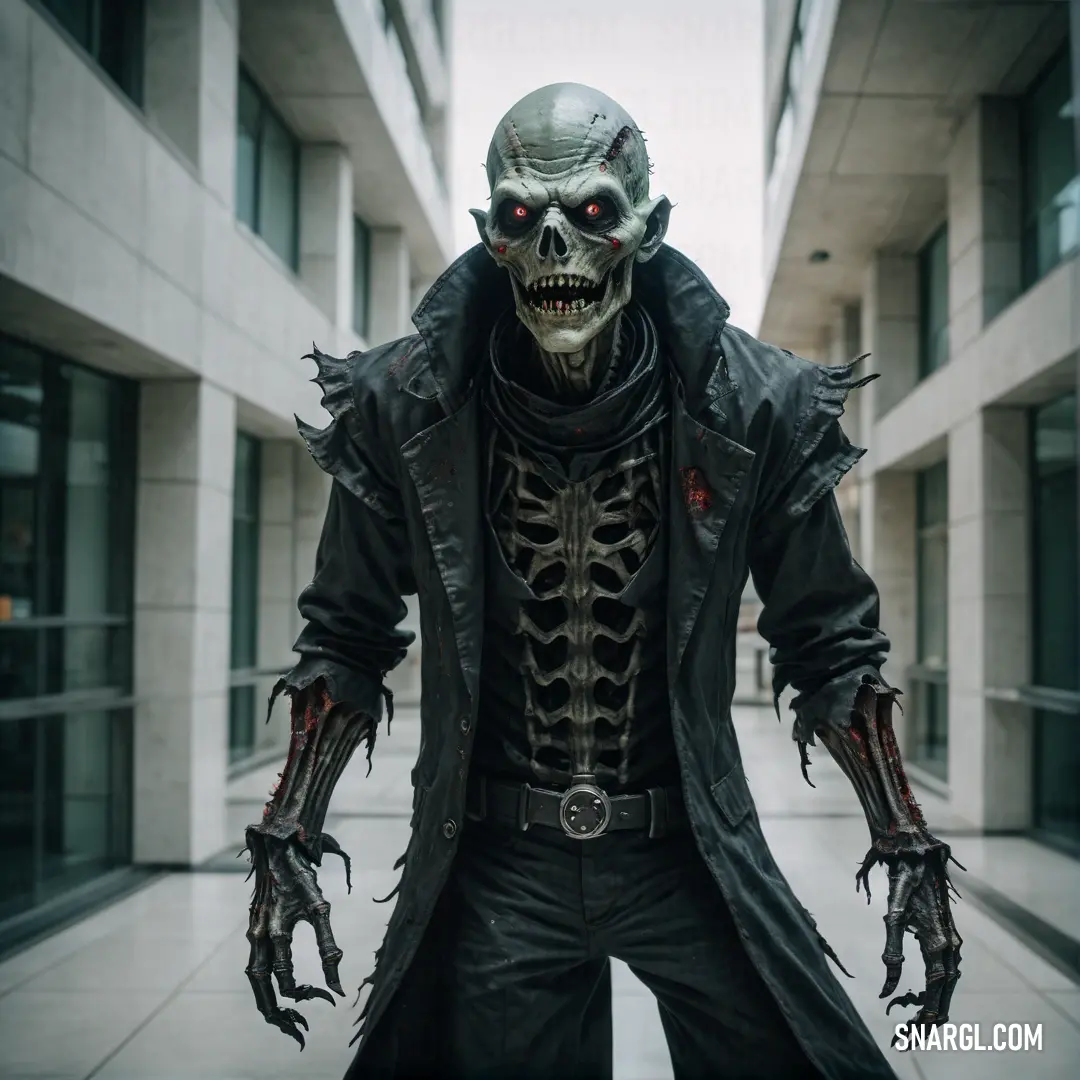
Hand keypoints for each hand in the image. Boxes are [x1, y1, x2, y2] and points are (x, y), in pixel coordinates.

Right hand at [244, 827, 351, 1049]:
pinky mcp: (255, 928)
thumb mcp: (320, 907)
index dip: (310, 995)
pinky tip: (282, 985)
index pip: (289, 983)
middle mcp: (258, 938)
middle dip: (279, 1017)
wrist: (277, 844)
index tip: (330, 996)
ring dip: (270, 1004)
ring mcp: (253, 934)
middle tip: (299, 1033)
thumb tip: (339, 987)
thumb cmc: (301, 874)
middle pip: (262, 992)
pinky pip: (256, 964)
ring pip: (255, 982)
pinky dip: (267, 982)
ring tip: (288, 1020)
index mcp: (275, 934)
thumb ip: (328, 947)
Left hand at [874, 847, 962, 1044]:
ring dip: (928, 1003)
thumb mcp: (893, 914)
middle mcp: (951, 945)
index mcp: (939, 942)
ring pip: (946, 984)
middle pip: (944, 993)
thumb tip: (885, 992)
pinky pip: (943, 969)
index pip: (934, 992)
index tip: (906, 1036)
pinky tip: (912, 993)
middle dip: (925, 1017)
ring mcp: (951, 940)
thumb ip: (891, 953)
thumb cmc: (902, 877)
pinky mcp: (946, 934)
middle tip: (905, 1037)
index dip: (922, 1017)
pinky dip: (930, 986)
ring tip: (907, 1020)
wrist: (915, 849)